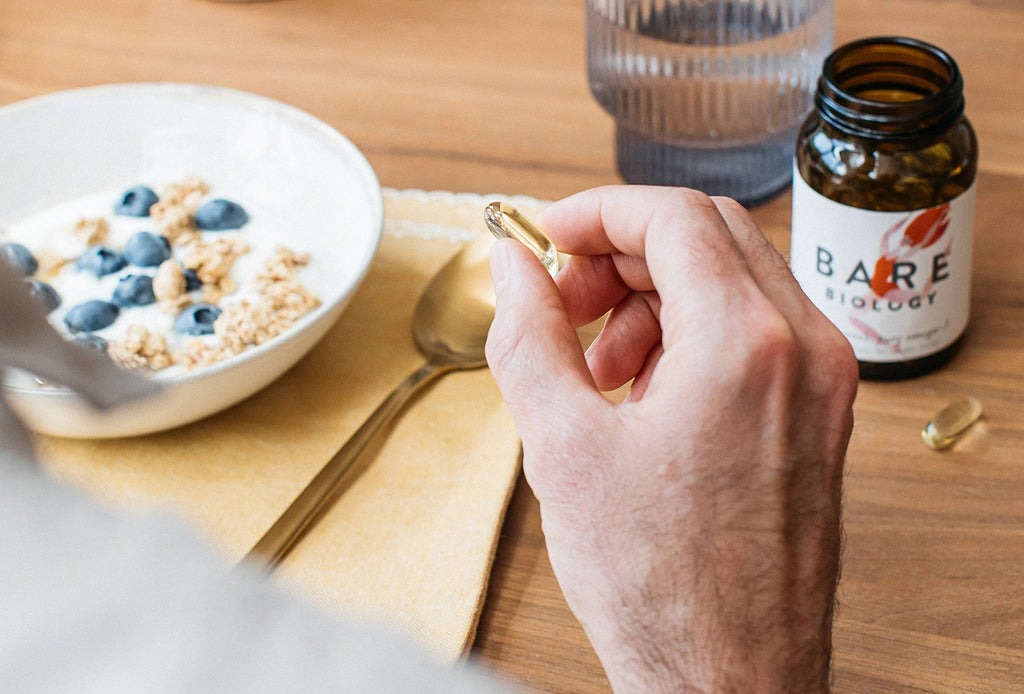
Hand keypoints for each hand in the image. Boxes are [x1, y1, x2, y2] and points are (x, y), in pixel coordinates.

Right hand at [485, 186, 857, 692]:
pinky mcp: (818, 413)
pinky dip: (690, 334)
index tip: (547, 237)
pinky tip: (642, 391)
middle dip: (620, 254)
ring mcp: (821, 382)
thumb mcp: (563, 448)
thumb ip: (529, 335)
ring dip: (653, 296)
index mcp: (746, 344)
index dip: (595, 213)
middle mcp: (804, 348)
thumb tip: (511, 267)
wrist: (728, 677)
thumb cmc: (659, 585)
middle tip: (563, 302)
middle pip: (706, 236)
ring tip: (598, 363)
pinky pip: (753, 332)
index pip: (672, 216)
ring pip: (732, 280)